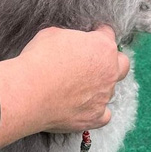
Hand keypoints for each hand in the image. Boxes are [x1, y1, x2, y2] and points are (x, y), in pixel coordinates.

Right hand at [0, 26, 129, 150]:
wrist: (28, 92)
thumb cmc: (38, 60)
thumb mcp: (53, 34)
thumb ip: (71, 38)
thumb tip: (71, 44)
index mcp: (102, 47)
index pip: (108, 35)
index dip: (98, 34)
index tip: (91, 36)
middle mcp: (109, 72)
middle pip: (122, 64)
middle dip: (111, 61)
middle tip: (93, 62)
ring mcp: (104, 96)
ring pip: (110, 90)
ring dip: (99, 87)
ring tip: (77, 88)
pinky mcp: (95, 117)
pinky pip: (104, 115)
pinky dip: (96, 111)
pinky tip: (84, 107)